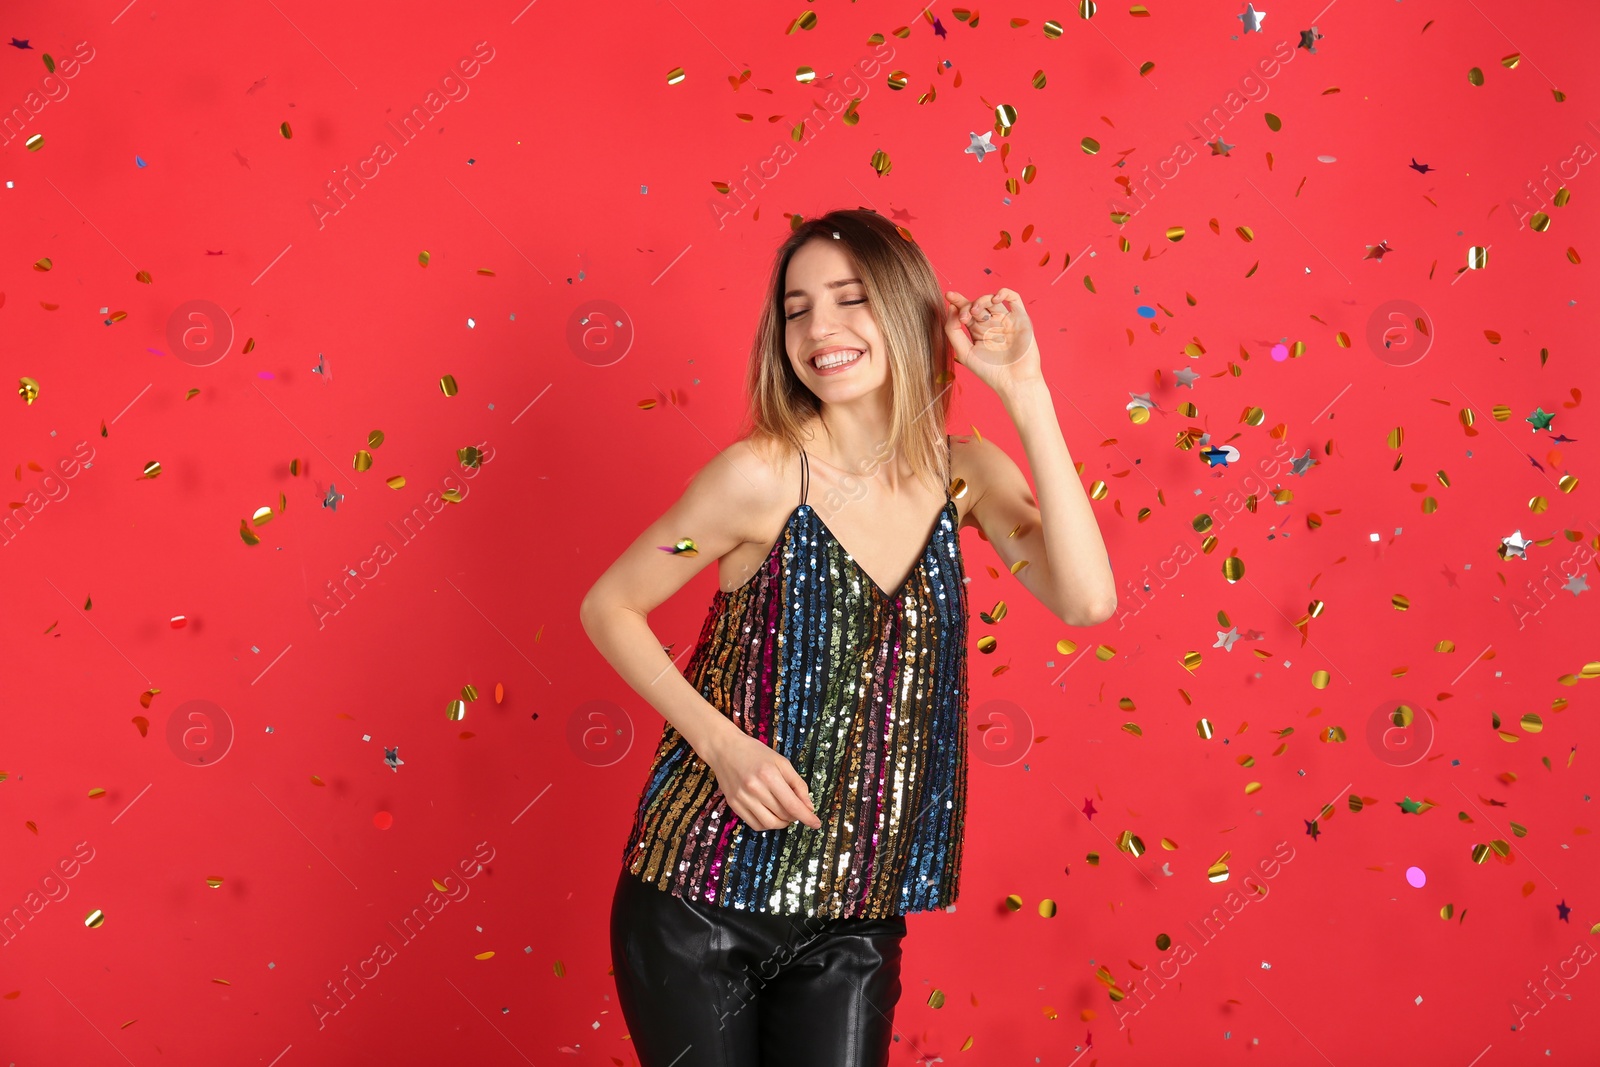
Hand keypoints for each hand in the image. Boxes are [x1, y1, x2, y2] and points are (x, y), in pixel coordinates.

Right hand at [701, 725, 822, 831]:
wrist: (724, 749)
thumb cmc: (755, 753)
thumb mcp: (781, 762)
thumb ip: (797, 784)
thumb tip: (808, 806)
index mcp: (769, 775)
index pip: (792, 805)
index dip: (806, 817)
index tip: (816, 824)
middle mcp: (755, 789)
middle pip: (783, 815)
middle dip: (795, 816)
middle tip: (796, 808)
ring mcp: (742, 798)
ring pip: (770, 824)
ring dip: (782, 823)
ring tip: (785, 813)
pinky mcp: (734, 805)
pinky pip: (755, 825)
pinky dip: (767, 824)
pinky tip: (771, 814)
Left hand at [942, 287, 1043, 397]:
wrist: (1014, 381)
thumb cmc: (990, 371)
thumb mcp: (964, 352)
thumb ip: (953, 331)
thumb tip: (951, 308)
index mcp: (978, 332)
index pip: (966, 312)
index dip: (958, 301)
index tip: (949, 296)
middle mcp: (992, 325)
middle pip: (977, 305)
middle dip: (967, 305)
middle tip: (964, 316)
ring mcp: (1006, 321)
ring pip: (992, 300)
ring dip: (982, 300)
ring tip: (975, 311)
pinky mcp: (1020, 319)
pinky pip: (1014, 299)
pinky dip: (1004, 293)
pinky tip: (995, 299)